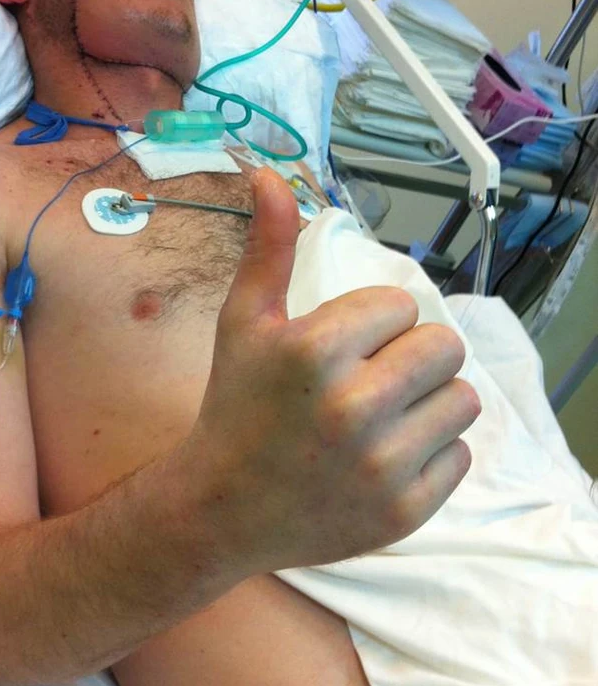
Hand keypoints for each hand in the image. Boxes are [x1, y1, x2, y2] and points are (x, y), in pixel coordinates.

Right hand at [189, 168, 478, 574]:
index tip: (340, 347)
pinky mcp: (405, 511)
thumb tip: (271, 174)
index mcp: (314, 351)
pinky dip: (431, 452)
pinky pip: (460, 455)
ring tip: (384, 414)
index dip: (372, 322)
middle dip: (411, 355)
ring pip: (463, 400)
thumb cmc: (235, 405)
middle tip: (371, 377)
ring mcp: (383, 466)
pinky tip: (385, 456)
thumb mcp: (244, 322)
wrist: (221, 507)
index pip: (401, 305)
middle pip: (444, 347)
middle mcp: (354, 408)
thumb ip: (270, 248)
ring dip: (429, 401)